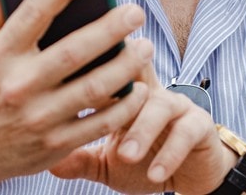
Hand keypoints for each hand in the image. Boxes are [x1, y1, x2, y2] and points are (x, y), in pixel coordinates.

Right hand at [0, 0, 152, 193]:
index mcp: (0, 57)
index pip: (31, 16)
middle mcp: (19, 86)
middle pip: (72, 52)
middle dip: (109, 29)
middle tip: (135, 11)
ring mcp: (39, 118)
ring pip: (94, 88)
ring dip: (125, 66)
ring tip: (145, 47)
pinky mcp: (57, 143)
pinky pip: (101, 123)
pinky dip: (125, 106)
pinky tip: (140, 88)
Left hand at [50, 65, 237, 193]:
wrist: (193, 175)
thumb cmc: (147, 162)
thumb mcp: (108, 164)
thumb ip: (81, 159)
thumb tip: (45, 162)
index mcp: (128, 96)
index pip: (107, 73)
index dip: (89, 71)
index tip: (65, 79)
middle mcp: (153, 92)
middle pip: (135, 75)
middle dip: (117, 83)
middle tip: (94, 102)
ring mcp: (178, 105)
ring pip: (159, 106)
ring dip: (142, 130)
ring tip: (127, 156)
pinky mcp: (200, 124)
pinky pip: (185, 133)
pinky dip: (169, 153)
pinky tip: (154, 172)